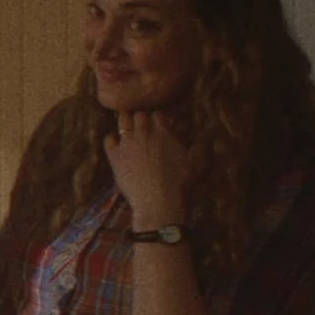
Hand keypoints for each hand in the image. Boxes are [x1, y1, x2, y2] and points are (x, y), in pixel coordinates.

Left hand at [103, 110, 190, 226]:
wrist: (158, 200)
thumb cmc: (180, 184)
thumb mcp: (194, 162)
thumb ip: (197, 145)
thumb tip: (207, 133)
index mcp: (164, 133)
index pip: (158, 114)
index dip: (158, 118)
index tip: (159, 125)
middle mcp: (144, 133)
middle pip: (139, 114)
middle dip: (142, 119)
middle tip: (143, 127)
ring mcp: (128, 143)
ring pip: (123, 121)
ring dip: (126, 122)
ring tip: (128, 128)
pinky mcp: (115, 156)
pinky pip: (108, 139)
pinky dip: (112, 139)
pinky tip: (116, 145)